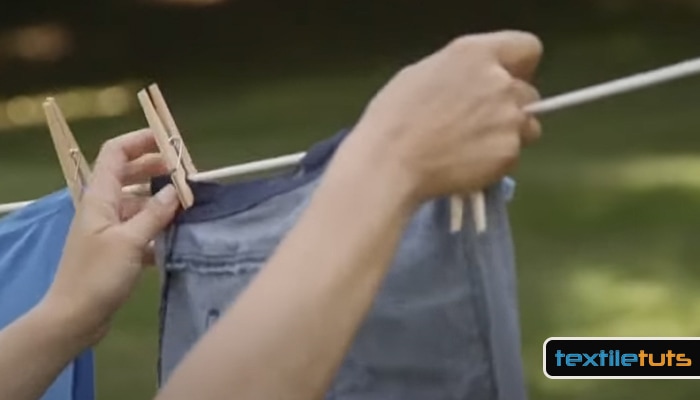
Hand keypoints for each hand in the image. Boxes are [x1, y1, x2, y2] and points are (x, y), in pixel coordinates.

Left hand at [43, 129, 179, 344]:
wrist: (75, 317)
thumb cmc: (98, 275)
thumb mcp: (130, 241)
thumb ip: (155, 213)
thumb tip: (177, 190)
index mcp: (99, 197)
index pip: (116, 153)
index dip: (140, 140)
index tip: (169, 141)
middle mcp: (103, 207)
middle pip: (129, 174)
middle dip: (156, 168)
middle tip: (186, 174)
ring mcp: (109, 228)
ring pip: (138, 202)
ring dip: (160, 200)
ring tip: (189, 205)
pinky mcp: (117, 248)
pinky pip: (141, 228)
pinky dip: (158, 227)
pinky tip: (178, 236)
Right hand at [346, 30, 542, 203]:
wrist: (392, 162)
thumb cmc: (394, 117)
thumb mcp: (422, 74)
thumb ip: (459, 73)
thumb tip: (470, 83)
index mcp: (476, 54)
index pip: (526, 48)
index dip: (517, 67)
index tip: (501, 81)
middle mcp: (501, 82)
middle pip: (527, 93)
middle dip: (509, 107)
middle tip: (477, 123)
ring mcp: (510, 119)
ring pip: (527, 127)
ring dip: (507, 135)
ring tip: (472, 148)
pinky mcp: (509, 152)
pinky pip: (512, 155)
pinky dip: (496, 162)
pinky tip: (467, 165)